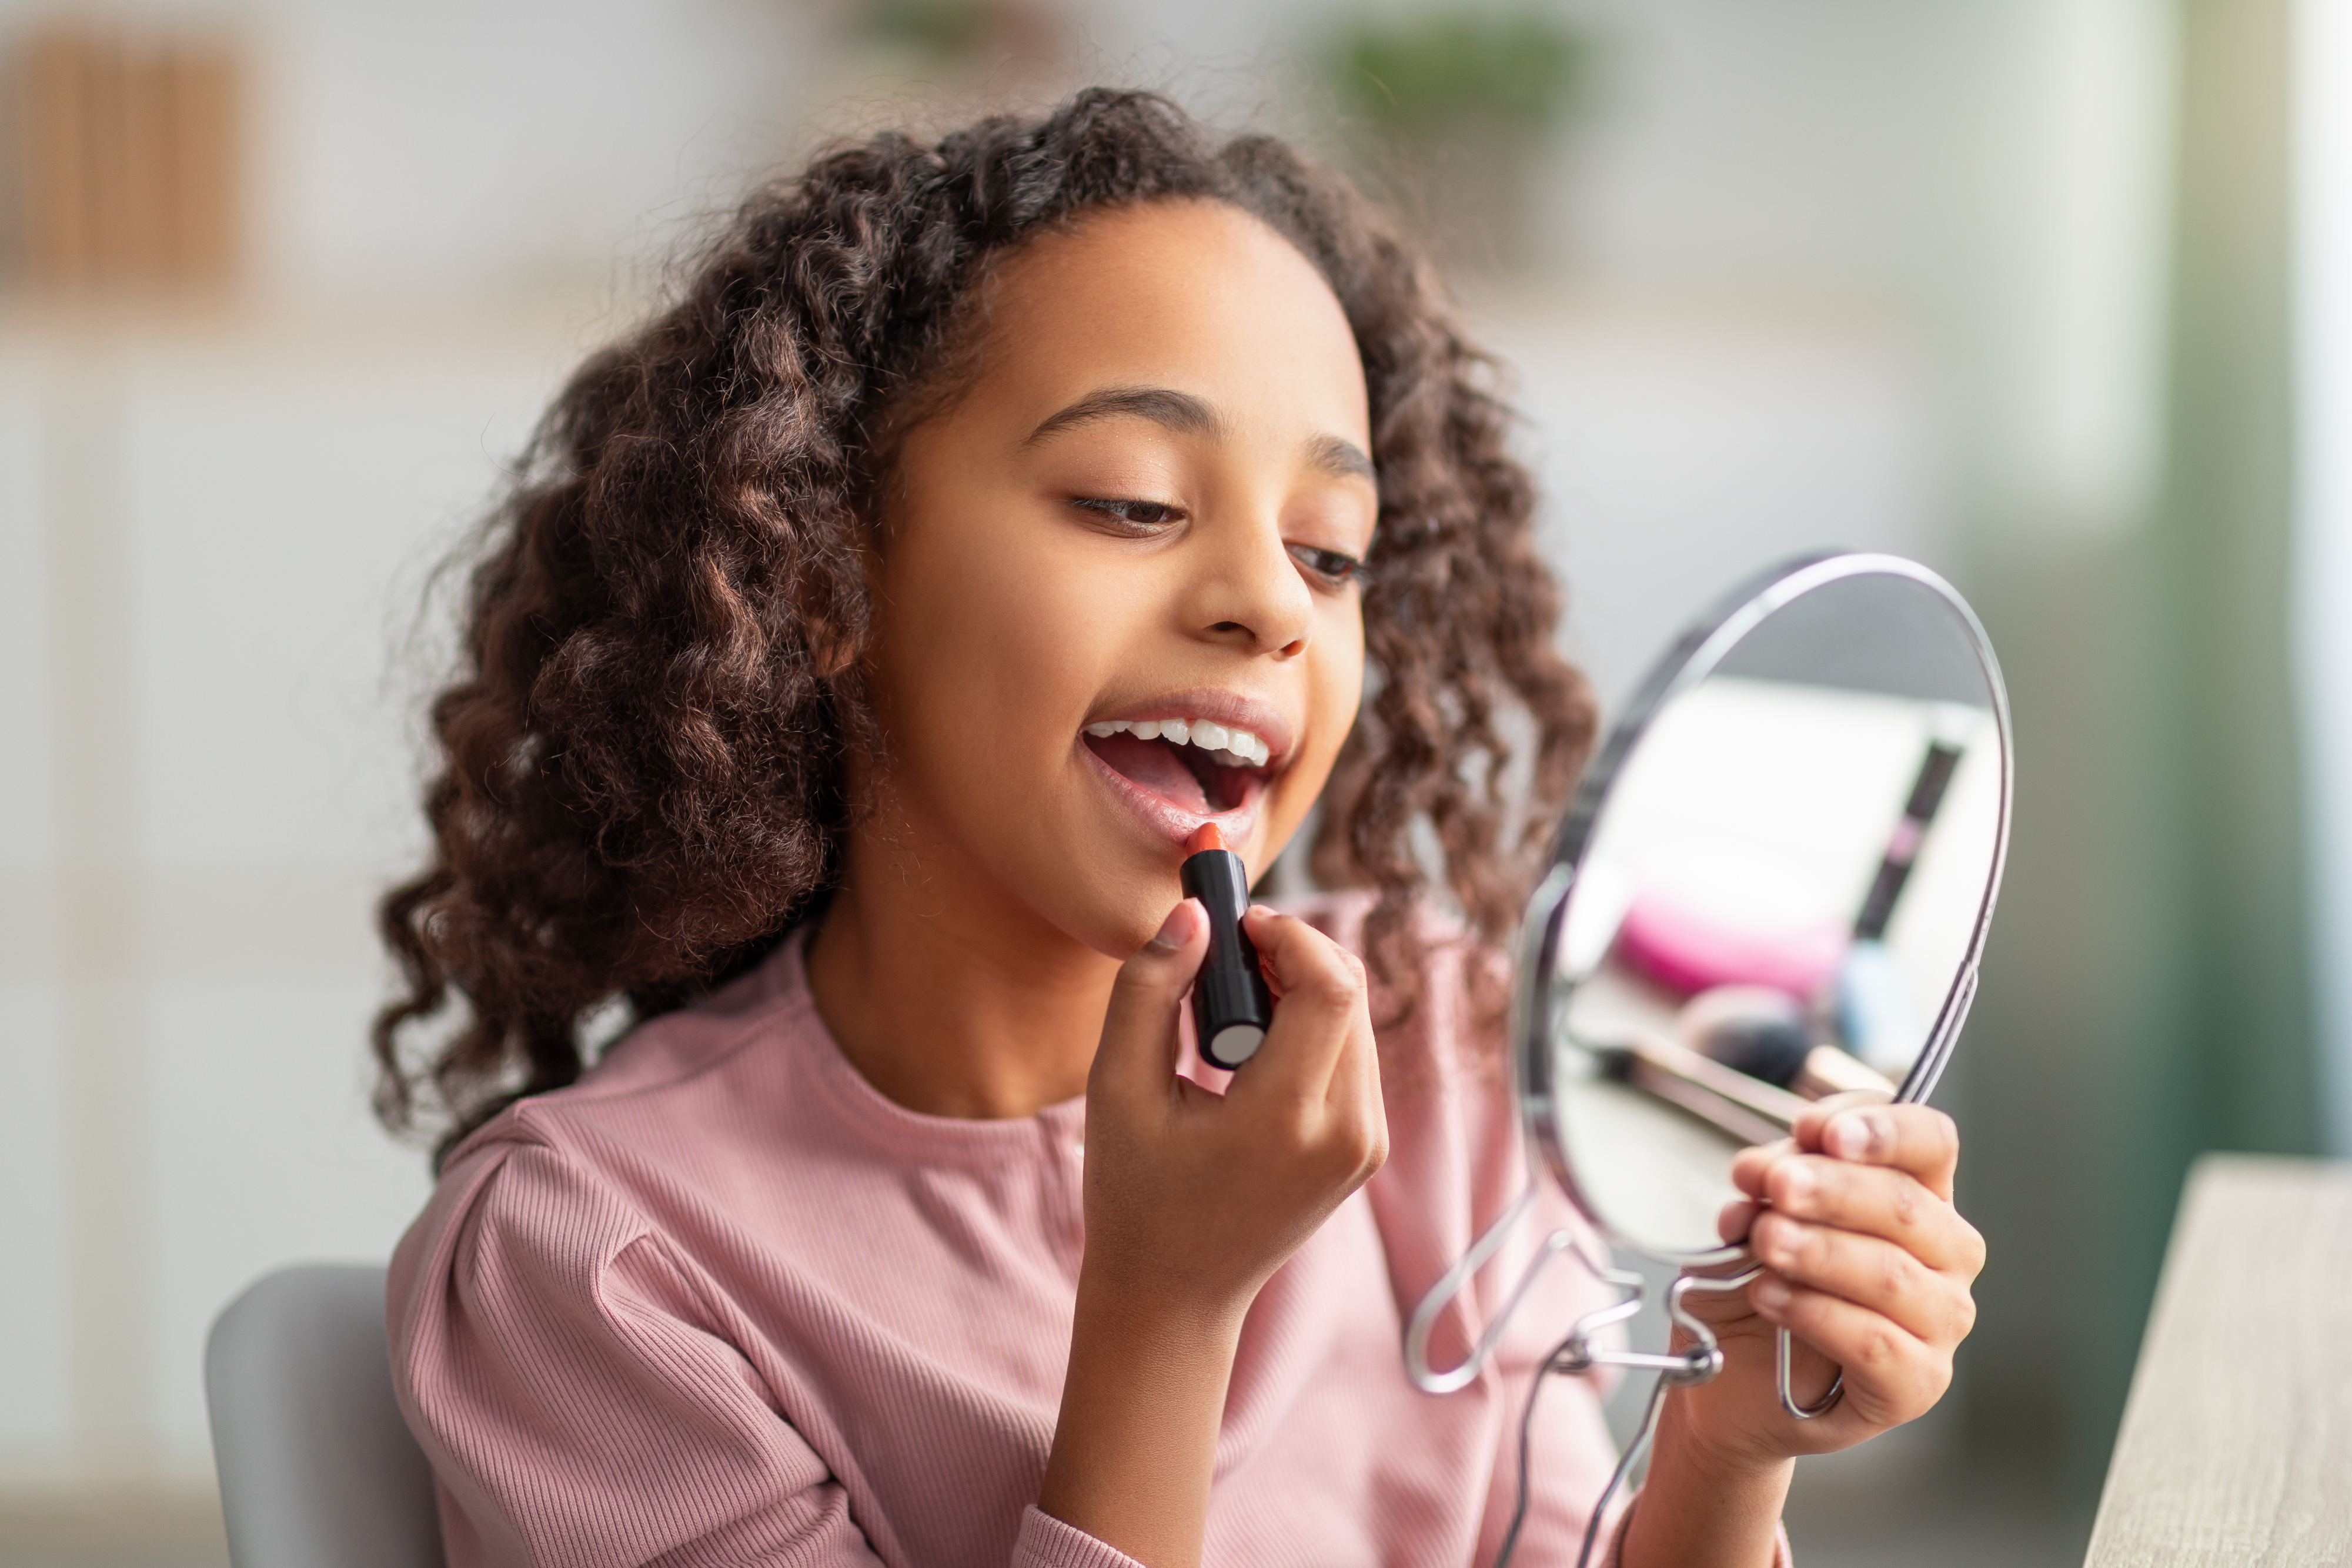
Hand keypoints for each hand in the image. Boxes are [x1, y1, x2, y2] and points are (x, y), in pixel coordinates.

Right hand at [1039, 900, 1386, 1566]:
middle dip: (1290, 954)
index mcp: (1288, 1119)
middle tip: (1222, 958)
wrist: (1175, 1297)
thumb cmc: (1136, 1196)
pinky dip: (1311, 1027)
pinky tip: (1251, 1045)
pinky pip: (1353, 1054)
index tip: (1235, 925)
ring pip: (1355, 1018)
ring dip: (1300, 988)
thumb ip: (1148, 991)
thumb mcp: (1116, 1089)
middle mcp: (1347, 1132)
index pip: (1331, 985)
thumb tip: (1191, 913)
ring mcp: (1366, 1144)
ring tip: (1227, 1008)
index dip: (1289, 935)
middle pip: (1348, 991)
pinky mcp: (1366, 1148)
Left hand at [1623, 1099, 1980, 1566]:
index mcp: (1918, 1192)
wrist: (1736, 1372)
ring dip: (1819, 1251)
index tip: (1820, 1130)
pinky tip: (1770, 1295)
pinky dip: (1815, 1313)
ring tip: (1764, 1241)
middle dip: (1833, 1189)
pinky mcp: (1916, 1382)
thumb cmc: (1762, 1278)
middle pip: (1906, 1205)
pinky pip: (1875, 1343)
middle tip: (1776, 1186)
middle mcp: (1945, 1253)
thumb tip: (1769, 1168)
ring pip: (1891, 1274)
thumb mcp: (1761, 1209)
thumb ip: (1777, 1177)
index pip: (1930, 1141)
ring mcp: (1939, 1320)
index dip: (1882, 1128)